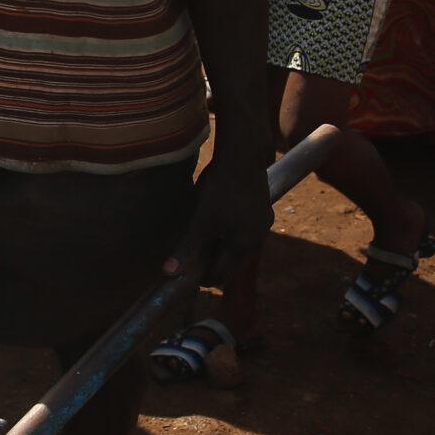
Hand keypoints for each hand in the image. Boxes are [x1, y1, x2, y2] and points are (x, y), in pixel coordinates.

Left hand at [165, 146, 273, 288]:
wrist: (243, 156)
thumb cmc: (219, 188)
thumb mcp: (200, 220)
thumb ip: (187, 248)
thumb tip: (169, 273)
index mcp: (242, 246)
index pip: (221, 275)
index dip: (202, 278)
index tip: (187, 275)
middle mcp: (257, 239)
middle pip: (232, 262)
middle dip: (213, 262)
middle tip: (193, 256)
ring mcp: (264, 225)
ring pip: (240, 246)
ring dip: (224, 247)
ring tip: (205, 236)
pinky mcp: (265, 211)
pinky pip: (247, 231)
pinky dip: (233, 233)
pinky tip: (221, 220)